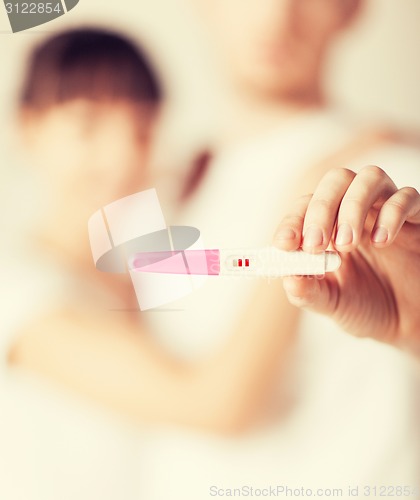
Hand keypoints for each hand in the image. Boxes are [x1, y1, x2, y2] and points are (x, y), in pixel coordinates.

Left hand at [274, 166, 419, 351]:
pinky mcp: (416, 220)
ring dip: (353, 206)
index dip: (292, 221)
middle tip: (316, 245)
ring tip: (347, 244)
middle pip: (336, 180)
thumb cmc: (366, 306)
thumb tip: (288, 279)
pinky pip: (407, 197)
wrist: (408, 323)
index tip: (285, 244)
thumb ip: (309, 292)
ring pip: (370, 177)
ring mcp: (385, 211)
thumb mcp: (332, 304)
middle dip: (321, 209)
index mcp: (328, 227)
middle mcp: (356, 212)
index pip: (304, 206)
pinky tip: (382, 242)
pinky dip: (391, 214)